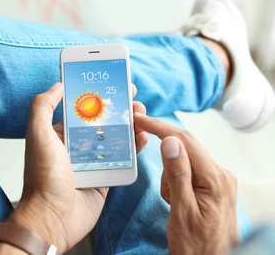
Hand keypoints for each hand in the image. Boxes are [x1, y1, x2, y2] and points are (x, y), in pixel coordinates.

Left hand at [4, 82, 147, 252]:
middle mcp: (76, 146)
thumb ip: (43, 107)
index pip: (82, 109)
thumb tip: (57, 85)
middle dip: (118, 108)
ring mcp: (91, 161)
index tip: (112, 82)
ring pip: (115, 138)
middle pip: (102, 121)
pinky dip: (134, 147)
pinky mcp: (104, 177)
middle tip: (132, 96)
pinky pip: (122, 158)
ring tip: (141, 113)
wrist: (53, 219)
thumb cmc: (43, 178)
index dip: (97, 95)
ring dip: (129, 124)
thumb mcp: (38, 136)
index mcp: (59, 134)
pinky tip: (142, 136)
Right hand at [134, 113, 239, 254]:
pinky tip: (178, 202)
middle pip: (185, 148)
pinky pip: (188, 172)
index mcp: (215, 178)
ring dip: (170, 178)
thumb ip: (177, 174)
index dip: (160, 127)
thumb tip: (171, 142)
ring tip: (174, 203)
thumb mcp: (181, 211)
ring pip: (184, 161)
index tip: (140, 119)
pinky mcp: (212, 185)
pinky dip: (176, 182)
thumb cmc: (197, 245)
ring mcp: (217, 179)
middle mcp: (220, 174)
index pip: (185, 140)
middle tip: (164, 185)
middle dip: (165, 160)